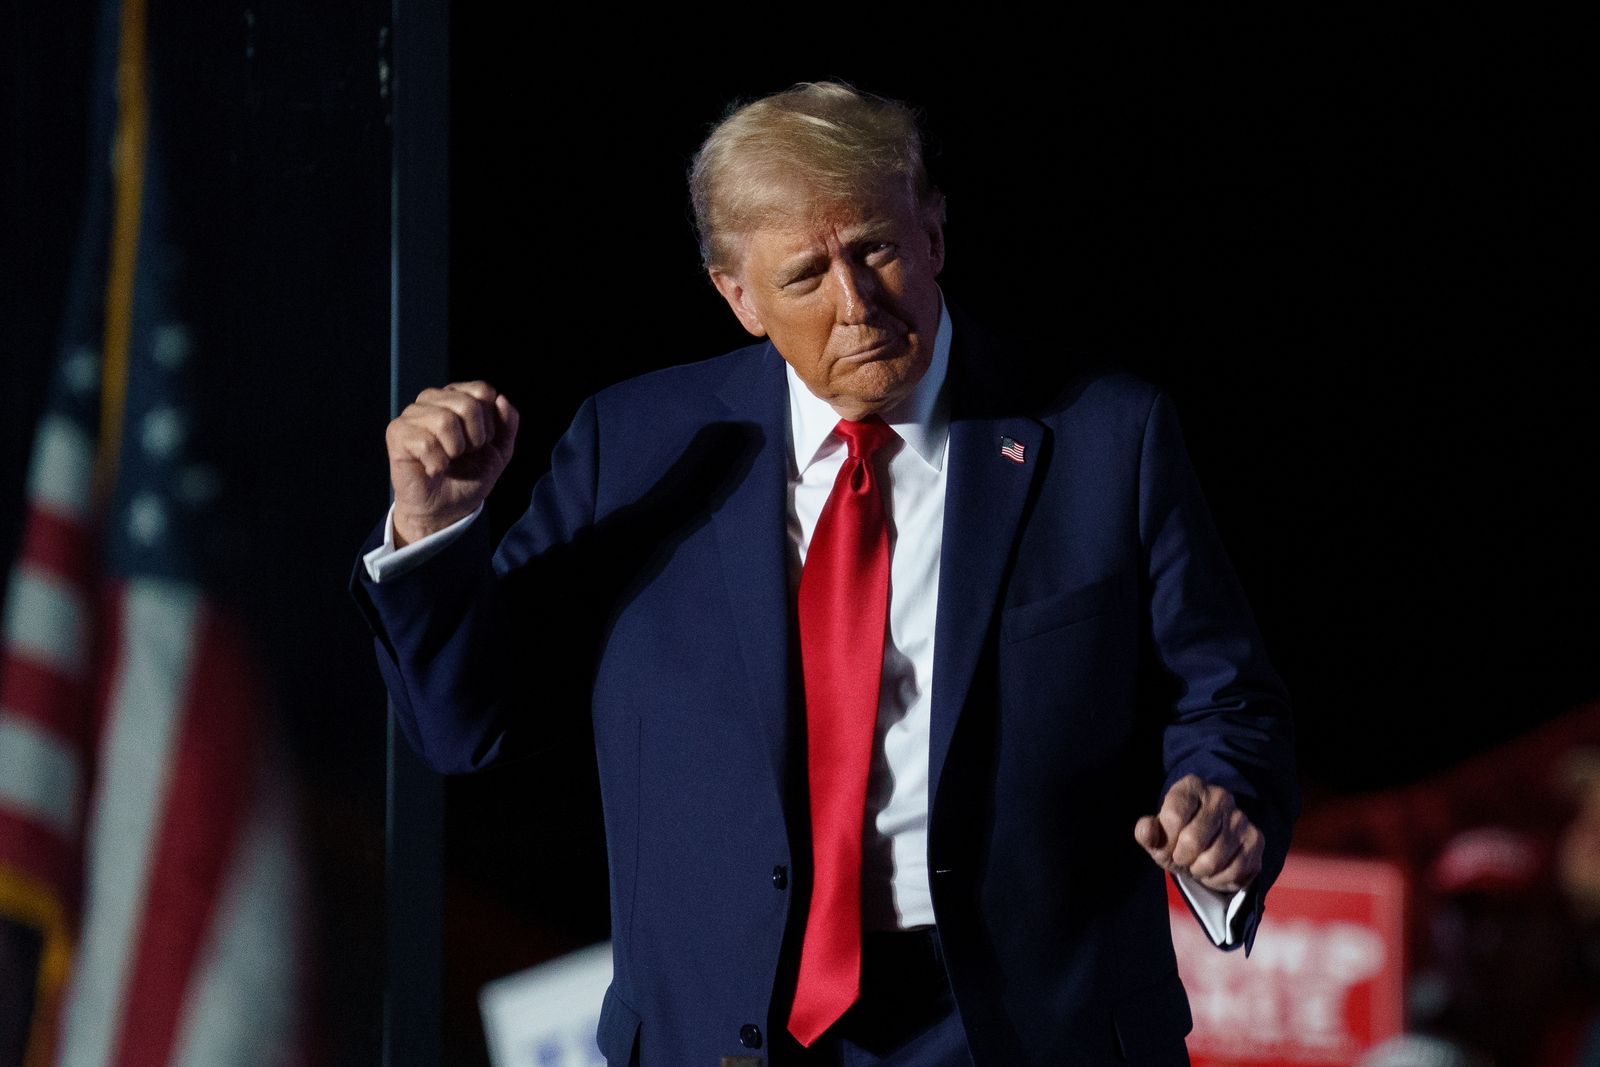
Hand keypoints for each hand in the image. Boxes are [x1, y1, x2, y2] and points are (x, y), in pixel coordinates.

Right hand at [386, 381, 518, 545]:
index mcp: (457, 397)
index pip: (483, 391)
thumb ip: (507, 424)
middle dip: (475, 438)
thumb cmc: (467, 477)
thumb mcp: (499, 451)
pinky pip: (426, 442)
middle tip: (463, 455)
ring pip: (446, 420)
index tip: (481, 443)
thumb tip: (501, 398)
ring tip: (448, 460)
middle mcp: (433, 399)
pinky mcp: (397, 432)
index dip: (490, 423)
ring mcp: (412, 414)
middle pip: (468, 404)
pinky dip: (437, 463)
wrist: (445, 509)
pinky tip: (433, 468)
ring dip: (455, 450)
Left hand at [1133, 774, 1261, 893]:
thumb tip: (1147, 831)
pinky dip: (1218, 880)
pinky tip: (1214, 870)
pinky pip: (1233, 872)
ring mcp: (1241, 818)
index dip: (1166, 841)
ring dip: (1199, 871)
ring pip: (1213, 860)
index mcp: (1191, 787)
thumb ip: (1147, 832)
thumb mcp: (1157, 835)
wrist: (1209, 844)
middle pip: (1192, 841)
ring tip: (1197, 863)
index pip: (1173, 817)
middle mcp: (1220, 796)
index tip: (1167, 845)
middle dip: (1182, 859)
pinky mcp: (1256, 839)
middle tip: (1182, 858)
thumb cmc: (1177, 837)